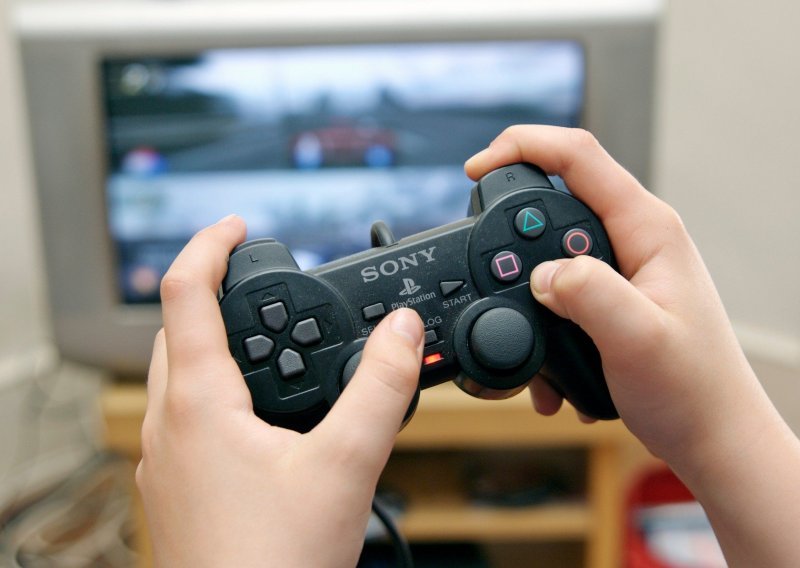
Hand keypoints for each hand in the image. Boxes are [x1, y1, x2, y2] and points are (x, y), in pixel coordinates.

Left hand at [136, 215, 423, 567]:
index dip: (212, 245)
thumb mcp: (345, 467)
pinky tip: (258, 414)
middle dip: (213, 291)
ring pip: (176, 375)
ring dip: (211, 341)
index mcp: (198, 404)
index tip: (240, 226)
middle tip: (257, 278)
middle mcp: (169, 426)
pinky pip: (184, 415)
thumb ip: (380, 390)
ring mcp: (165, 460)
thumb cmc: (273, 564)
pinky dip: (214, 387)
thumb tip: (403, 331)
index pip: (186, 293)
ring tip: (265, 338)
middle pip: (176, 330)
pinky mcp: (176, 489)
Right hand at [466, 125, 764, 463]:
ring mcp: (621, 268)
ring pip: (550, 252)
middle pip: (555, 199)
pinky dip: (539, 325)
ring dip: (525, 290)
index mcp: (647, 228)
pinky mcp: (610, 298)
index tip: (475, 169)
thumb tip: (540, 273)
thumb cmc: (693, 389)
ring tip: (531, 339)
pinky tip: (548, 367)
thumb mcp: (637, 339)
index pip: (578, 156)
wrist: (710, 437)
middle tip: (491, 272)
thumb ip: (587, 293)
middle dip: (513, 233)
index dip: (522, 146)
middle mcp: (633, 239)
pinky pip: (558, 291)